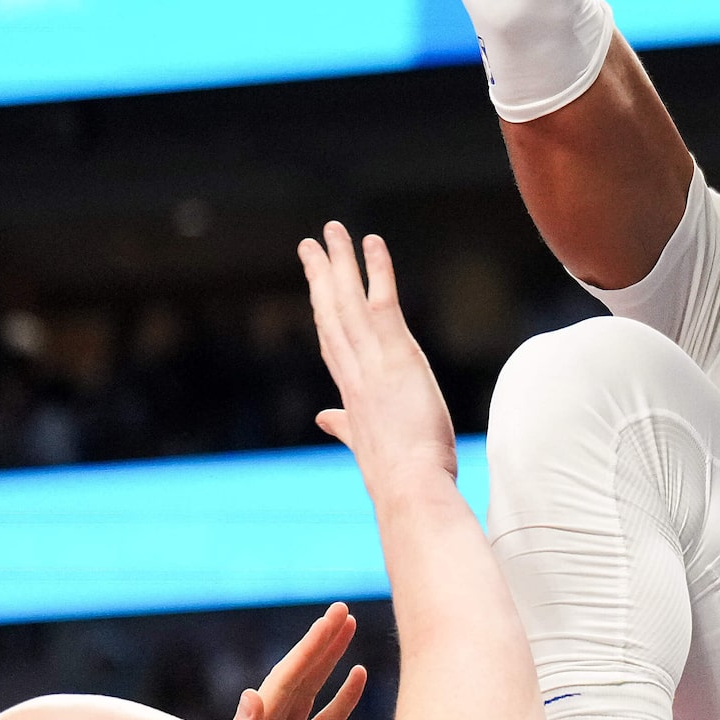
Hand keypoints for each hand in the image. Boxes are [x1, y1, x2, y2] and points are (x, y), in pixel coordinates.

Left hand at [225, 602, 366, 719]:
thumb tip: (250, 694)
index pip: (287, 677)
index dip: (309, 649)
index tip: (329, 620)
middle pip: (299, 674)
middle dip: (321, 641)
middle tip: (341, 608)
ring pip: (312, 690)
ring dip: (330, 658)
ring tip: (349, 625)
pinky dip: (343, 699)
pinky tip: (358, 673)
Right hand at [299, 223, 457, 501]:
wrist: (409, 489)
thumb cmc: (398, 476)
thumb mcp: (367, 446)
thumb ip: (344, 426)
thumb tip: (326, 419)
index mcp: (351, 392)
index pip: (332, 342)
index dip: (321, 311)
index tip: (314, 286)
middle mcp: (354, 371)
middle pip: (330, 313)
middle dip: (320, 276)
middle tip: (310, 243)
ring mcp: (372, 361)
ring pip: (349, 301)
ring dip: (340, 262)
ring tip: (331, 230)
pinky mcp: (397, 355)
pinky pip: (383, 302)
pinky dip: (377, 270)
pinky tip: (371, 242)